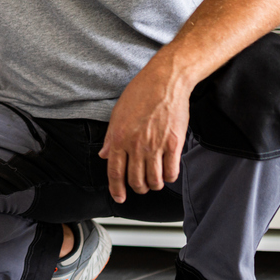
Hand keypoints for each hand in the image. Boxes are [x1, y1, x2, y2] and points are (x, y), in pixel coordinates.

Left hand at [98, 60, 189, 202]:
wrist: (165, 81)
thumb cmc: (141, 93)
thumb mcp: (117, 114)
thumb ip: (111, 138)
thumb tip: (105, 155)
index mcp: (119, 138)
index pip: (115, 172)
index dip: (116, 189)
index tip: (119, 197)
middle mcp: (136, 145)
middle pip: (135, 181)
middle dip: (137, 189)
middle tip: (140, 187)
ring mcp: (156, 146)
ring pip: (154, 181)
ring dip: (153, 185)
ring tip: (154, 181)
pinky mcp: (174, 144)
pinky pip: (171, 172)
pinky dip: (169, 178)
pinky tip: (167, 173)